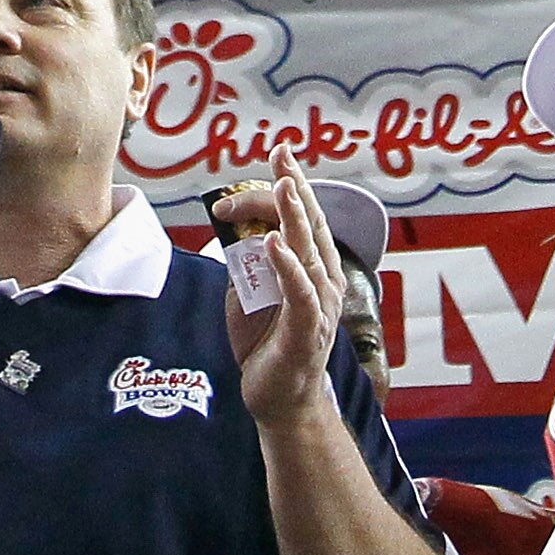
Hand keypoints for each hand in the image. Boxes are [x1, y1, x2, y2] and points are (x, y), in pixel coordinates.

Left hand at [211, 176, 349, 426]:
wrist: (280, 401)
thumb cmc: (266, 344)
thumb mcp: (250, 293)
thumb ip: (246, 262)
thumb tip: (231, 230)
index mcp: (313, 267)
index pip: (305, 216)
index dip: (292, 184)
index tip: (277, 155)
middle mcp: (324, 280)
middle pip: (311, 224)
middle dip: (295, 186)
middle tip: (282, 154)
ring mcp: (319, 306)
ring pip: (309, 252)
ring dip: (293, 217)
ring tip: (282, 186)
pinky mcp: (306, 331)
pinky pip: (300, 294)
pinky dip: (288, 267)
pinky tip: (273, 244)